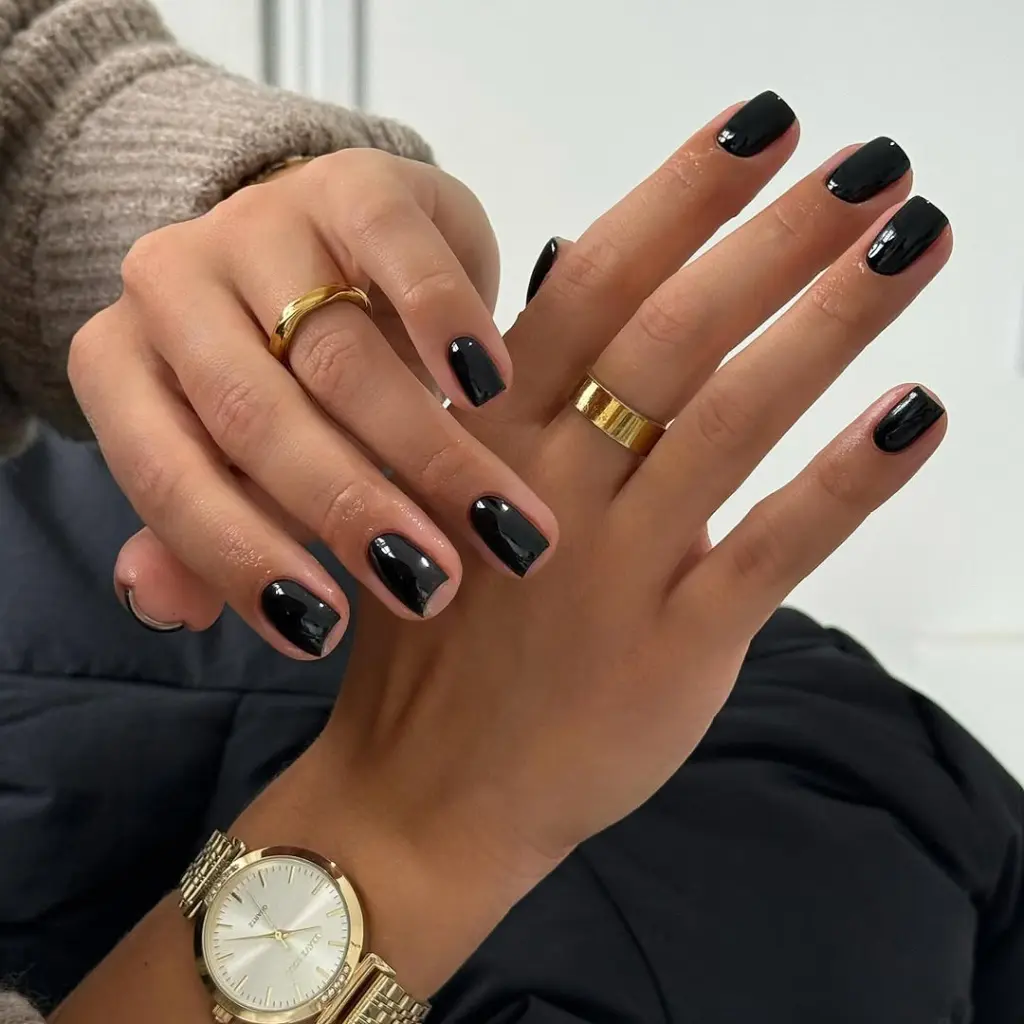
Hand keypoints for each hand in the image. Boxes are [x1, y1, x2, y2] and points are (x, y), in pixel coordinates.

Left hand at [67, 150, 556, 657]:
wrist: (328, 253)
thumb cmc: (280, 381)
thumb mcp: (235, 461)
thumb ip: (201, 533)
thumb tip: (165, 606)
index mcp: (121, 363)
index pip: (167, 474)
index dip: (244, 558)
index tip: (326, 630)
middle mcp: (170, 285)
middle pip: (257, 416)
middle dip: (350, 510)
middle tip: (431, 582)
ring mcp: (261, 223)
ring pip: (341, 355)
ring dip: (426, 450)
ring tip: (494, 520)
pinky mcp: (353, 183)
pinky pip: (401, 259)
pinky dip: (448, 329)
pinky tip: (493, 391)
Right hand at [249, 99, 949, 993]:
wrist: (423, 789)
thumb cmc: (427, 636)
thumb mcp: (429, 490)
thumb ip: (507, 385)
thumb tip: (575, 266)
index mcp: (486, 438)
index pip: (593, 287)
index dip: (680, 201)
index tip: (755, 133)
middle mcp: (553, 486)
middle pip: (677, 333)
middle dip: (776, 237)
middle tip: (864, 166)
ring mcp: (618, 568)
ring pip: (736, 419)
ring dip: (830, 319)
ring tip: (910, 241)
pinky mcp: (675, 646)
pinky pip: (773, 548)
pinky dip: (846, 478)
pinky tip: (912, 412)